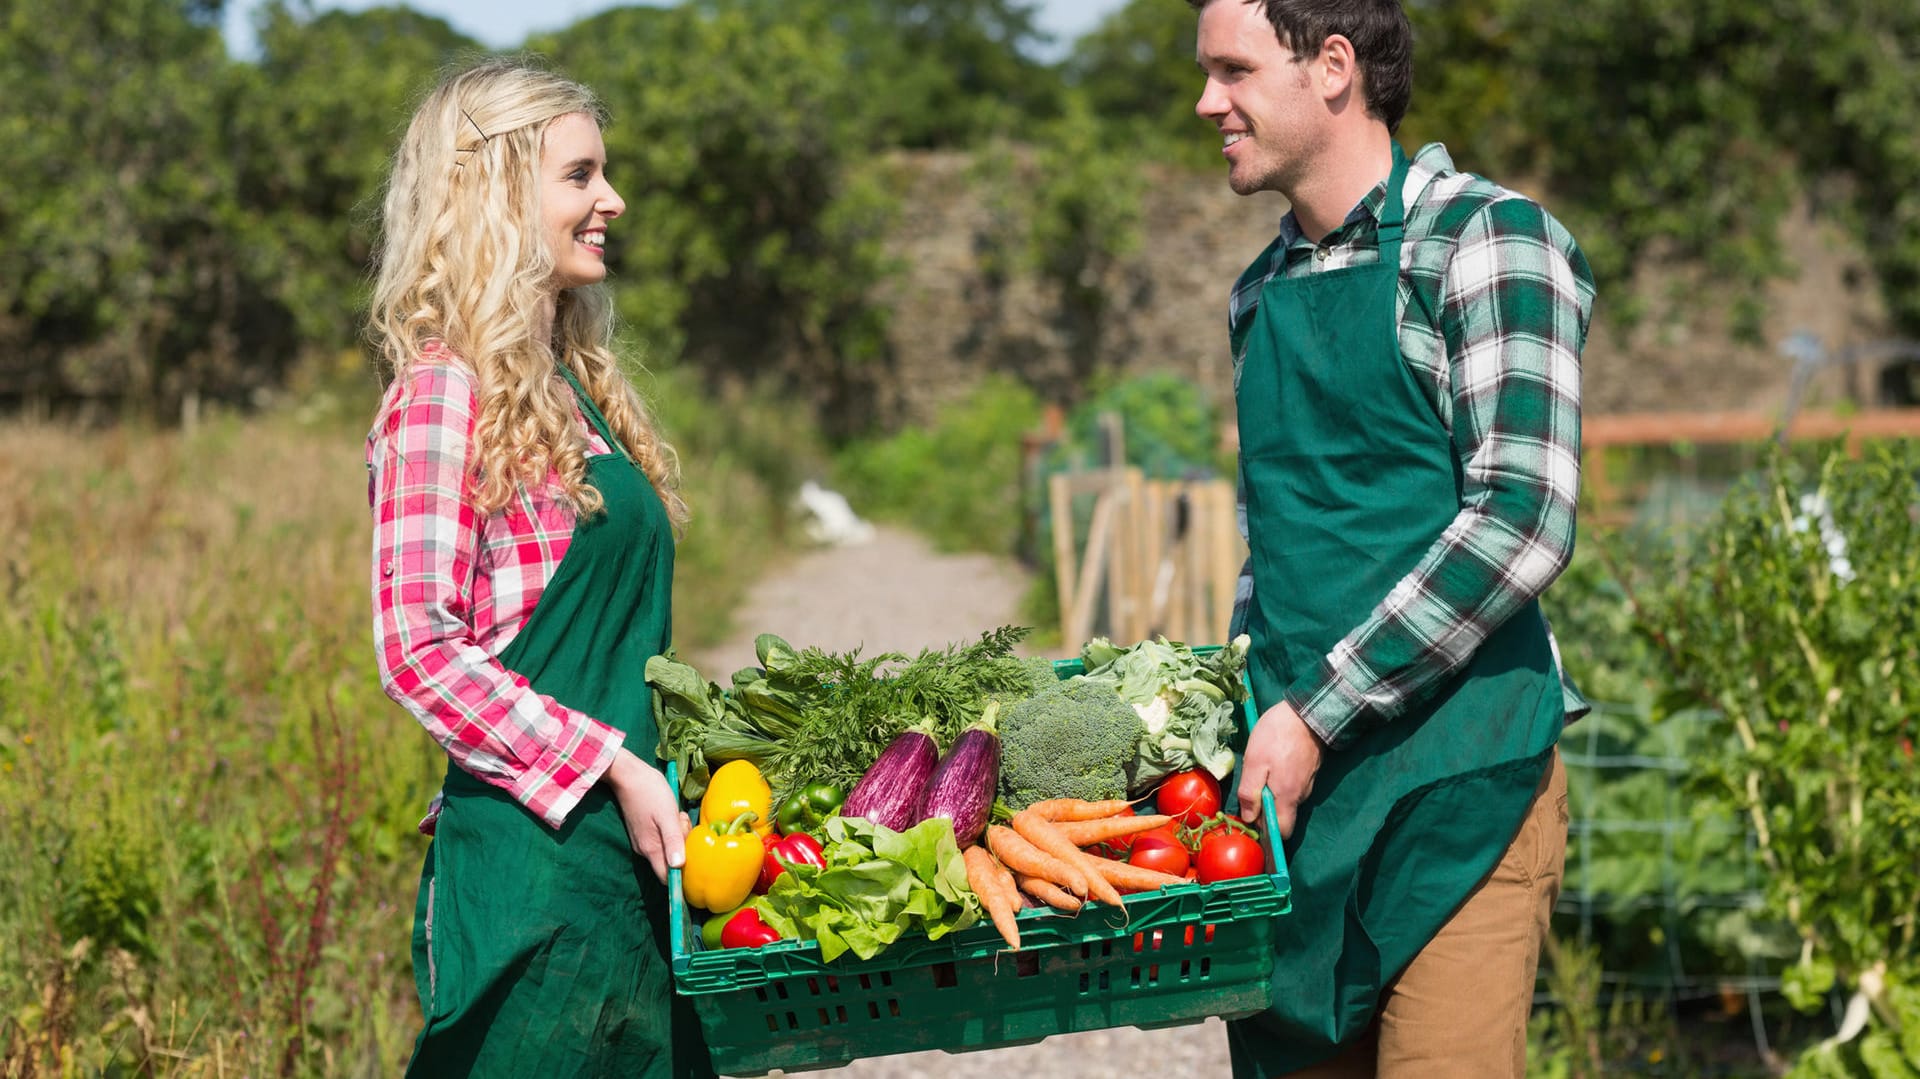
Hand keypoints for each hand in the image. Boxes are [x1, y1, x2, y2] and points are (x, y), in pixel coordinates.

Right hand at [603, 749, 690, 882]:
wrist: (628, 775)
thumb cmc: (650, 792)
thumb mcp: (667, 815)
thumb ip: (673, 841)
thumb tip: (678, 866)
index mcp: (651, 848)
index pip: (667, 877)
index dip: (681, 877)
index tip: (694, 863)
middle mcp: (645, 849)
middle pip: (671, 862)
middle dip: (683, 847)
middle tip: (683, 823)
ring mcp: (643, 840)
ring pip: (668, 848)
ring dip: (678, 835)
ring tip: (677, 815)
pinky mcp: (644, 831)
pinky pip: (663, 838)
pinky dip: (671, 829)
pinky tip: (672, 814)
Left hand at [1237, 700, 1324, 840]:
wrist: (1307, 712)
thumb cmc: (1277, 735)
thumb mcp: (1255, 762)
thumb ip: (1250, 792)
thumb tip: (1248, 818)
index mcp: (1287, 797)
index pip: (1282, 832)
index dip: (1265, 831)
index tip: (1249, 819)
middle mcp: (1300, 796)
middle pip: (1283, 818)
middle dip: (1266, 813)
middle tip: (1250, 794)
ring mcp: (1307, 784)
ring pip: (1286, 802)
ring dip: (1271, 795)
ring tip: (1259, 775)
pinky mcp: (1308, 773)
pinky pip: (1292, 788)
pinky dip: (1280, 784)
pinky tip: (1271, 768)